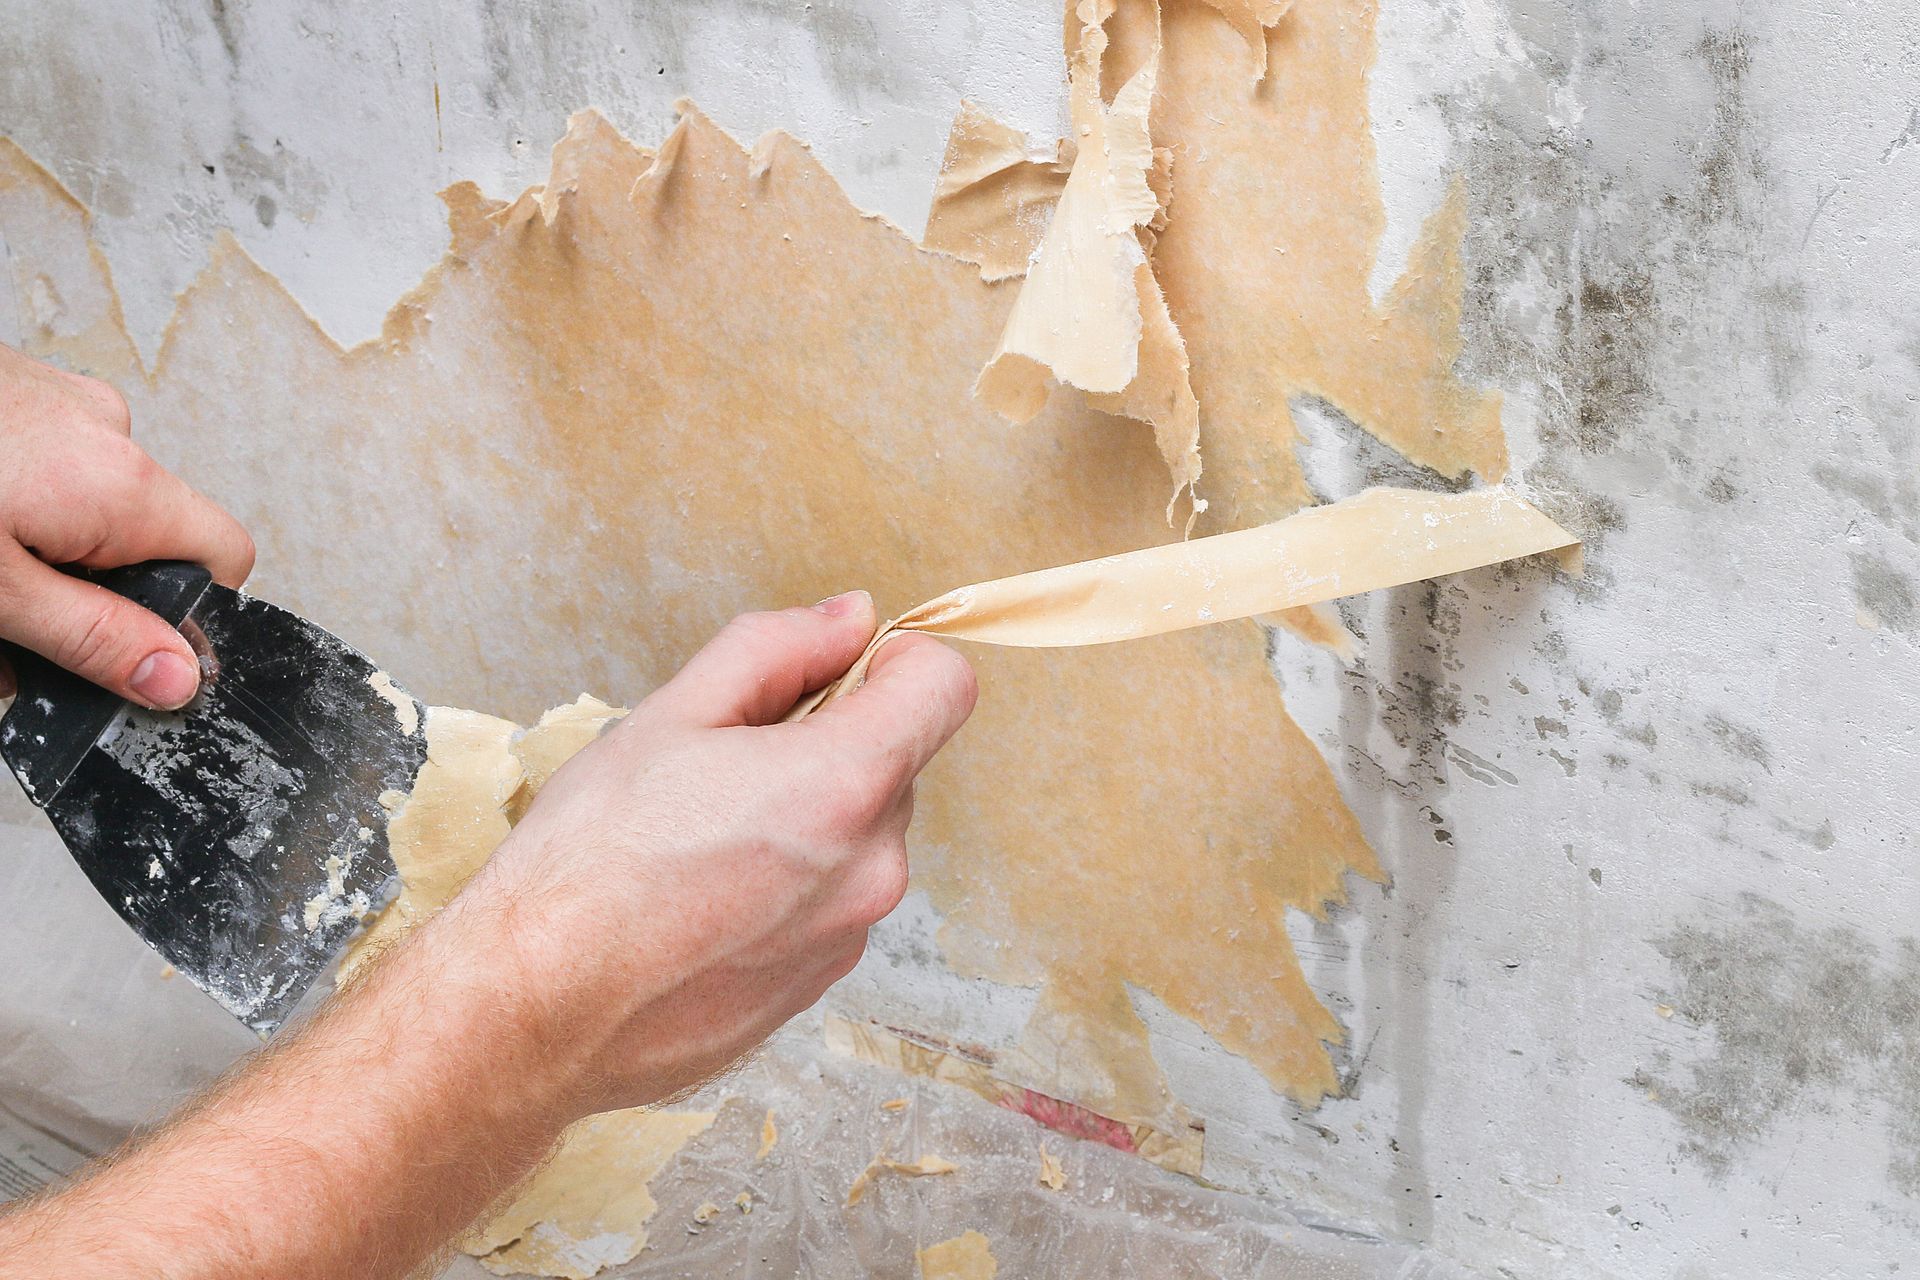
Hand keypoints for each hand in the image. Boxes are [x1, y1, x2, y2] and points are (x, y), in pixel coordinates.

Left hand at [0, 342, 253, 707]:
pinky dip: (7, 506)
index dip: (186, 616)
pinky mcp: (11, 388)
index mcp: (121, 484)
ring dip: (35, 556)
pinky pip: (40, 463)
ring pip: (82, 505)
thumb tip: (178, 678)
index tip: (126, 652)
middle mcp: (105, 432)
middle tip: (5, 634)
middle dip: (83, 597)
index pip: (223, 558)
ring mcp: (57, 401)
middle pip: (141, 538)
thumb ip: (91, 638)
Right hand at [440, 591, 976, 1116]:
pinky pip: (829, 900)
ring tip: (699, 840)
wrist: (534, 1011)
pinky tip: (700, 898)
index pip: (945, 688)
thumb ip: (777, 649)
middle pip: (893, 763)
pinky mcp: (820, 985)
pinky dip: (786, 883)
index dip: (896, 660)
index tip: (834, 671)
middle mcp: (870, 867)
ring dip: (804, 817)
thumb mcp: (668, 714)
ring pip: (858, 835)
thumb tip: (852, 620)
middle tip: (721, 764)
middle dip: (827, 742)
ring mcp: (850, 935)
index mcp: (842, 785)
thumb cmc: (587, 861)